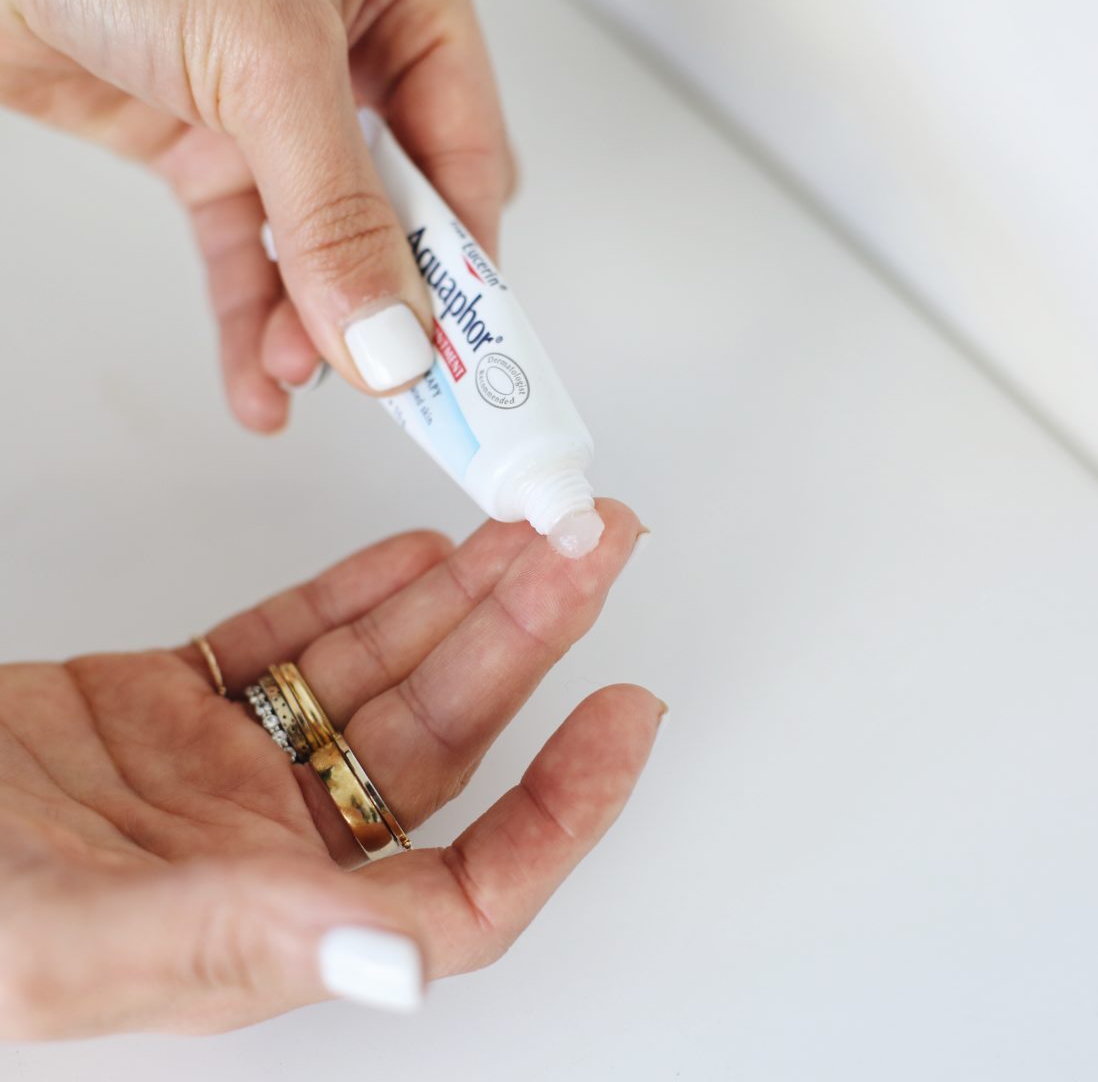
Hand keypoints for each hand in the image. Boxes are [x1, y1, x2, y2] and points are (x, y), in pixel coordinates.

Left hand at [0, 0, 512, 427]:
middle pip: (398, 213)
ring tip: (299, 371)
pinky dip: (248, 322)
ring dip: (311, 325)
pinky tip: (259, 379)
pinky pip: (242, 253)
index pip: (465, 153)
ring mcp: (268, 108)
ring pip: (316, 248)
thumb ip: (336, 208)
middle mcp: (343, 57)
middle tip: (395, 375)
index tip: (466, 350)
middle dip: (388, 300)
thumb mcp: (263, 56)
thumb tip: (389, 328)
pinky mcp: (198, 147)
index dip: (471, 260)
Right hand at [0, 501, 657, 1037]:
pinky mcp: (176, 703)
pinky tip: (416, 555)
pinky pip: (292, 640)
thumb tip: (399, 962)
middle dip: (525, 638)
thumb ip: (243, 937)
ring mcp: (226, 769)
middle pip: (440, 740)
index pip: (469, 885)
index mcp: (276, 929)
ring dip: (457, 600)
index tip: (628, 715)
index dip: (566, 810)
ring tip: (521, 530)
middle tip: (588, 550)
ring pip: (378, 674)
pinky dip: (354, 594)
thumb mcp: (74, 939)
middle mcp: (273, 848)